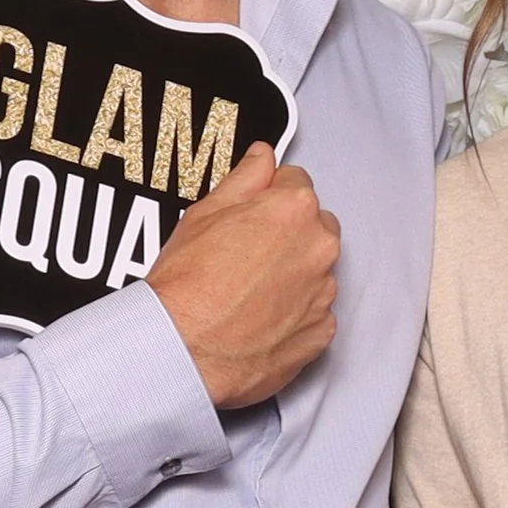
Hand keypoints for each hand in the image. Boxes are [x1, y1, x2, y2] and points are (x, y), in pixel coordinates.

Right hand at [147, 141, 339, 410]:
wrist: (184, 351)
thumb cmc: (188, 285)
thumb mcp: (204, 213)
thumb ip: (245, 178)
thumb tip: (263, 156)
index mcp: (294, 209)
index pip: (295, 183)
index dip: (268, 197)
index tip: (250, 215)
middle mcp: (319, 248)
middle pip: (314, 226)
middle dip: (288, 234)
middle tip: (246, 254)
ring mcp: (324, 293)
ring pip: (316, 270)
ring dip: (293, 274)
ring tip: (248, 292)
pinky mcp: (322, 333)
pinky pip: (315, 312)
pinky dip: (295, 314)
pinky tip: (260, 319)